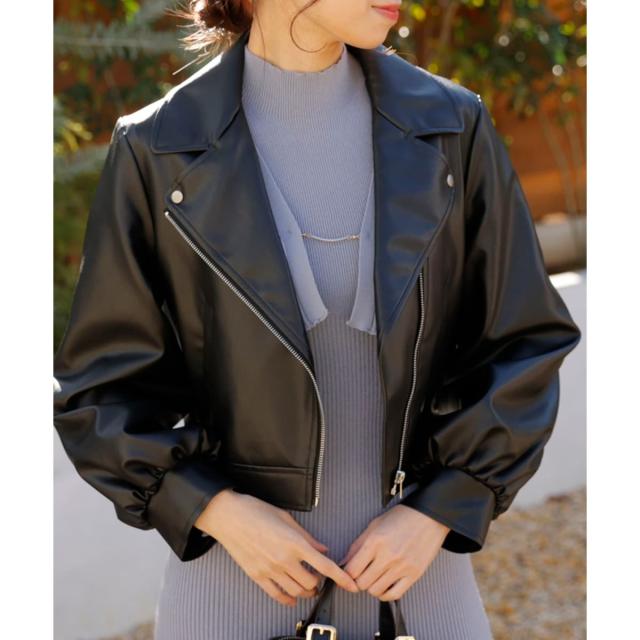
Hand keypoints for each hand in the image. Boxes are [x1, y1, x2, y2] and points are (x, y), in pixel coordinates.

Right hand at [195, 488, 359, 605]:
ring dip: (305, 591)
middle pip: (311, 583)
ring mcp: (270, 570)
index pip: (325, 566)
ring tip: (306, 583)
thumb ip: (307, 537)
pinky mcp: (257, 576)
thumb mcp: (286, 518)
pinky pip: (277, 595)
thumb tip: (322, 548)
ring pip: (296, 591)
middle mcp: (284, 559)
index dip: (341, 578)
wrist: (229, 516)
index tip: (351, 585)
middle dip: (319, 583)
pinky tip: (291, 595)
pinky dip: (288, 599)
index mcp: (295, 543)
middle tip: (318, 576)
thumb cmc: (256, 511)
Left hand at [339, 504, 449, 600]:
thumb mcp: (374, 525)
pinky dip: (385, 594)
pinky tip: (385, 585)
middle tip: (362, 574)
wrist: (429, 517)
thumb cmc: (402, 517)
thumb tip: (344, 561)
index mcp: (375, 541)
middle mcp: (387, 556)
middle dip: (358, 581)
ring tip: (375, 577)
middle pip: (362, 583)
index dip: (347, 573)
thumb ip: (357, 545)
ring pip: (376, 591)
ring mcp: (402, 567)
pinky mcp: (414, 574)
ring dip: (372, 586)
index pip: (352, 570)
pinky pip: (394, 594)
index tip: (350, 572)